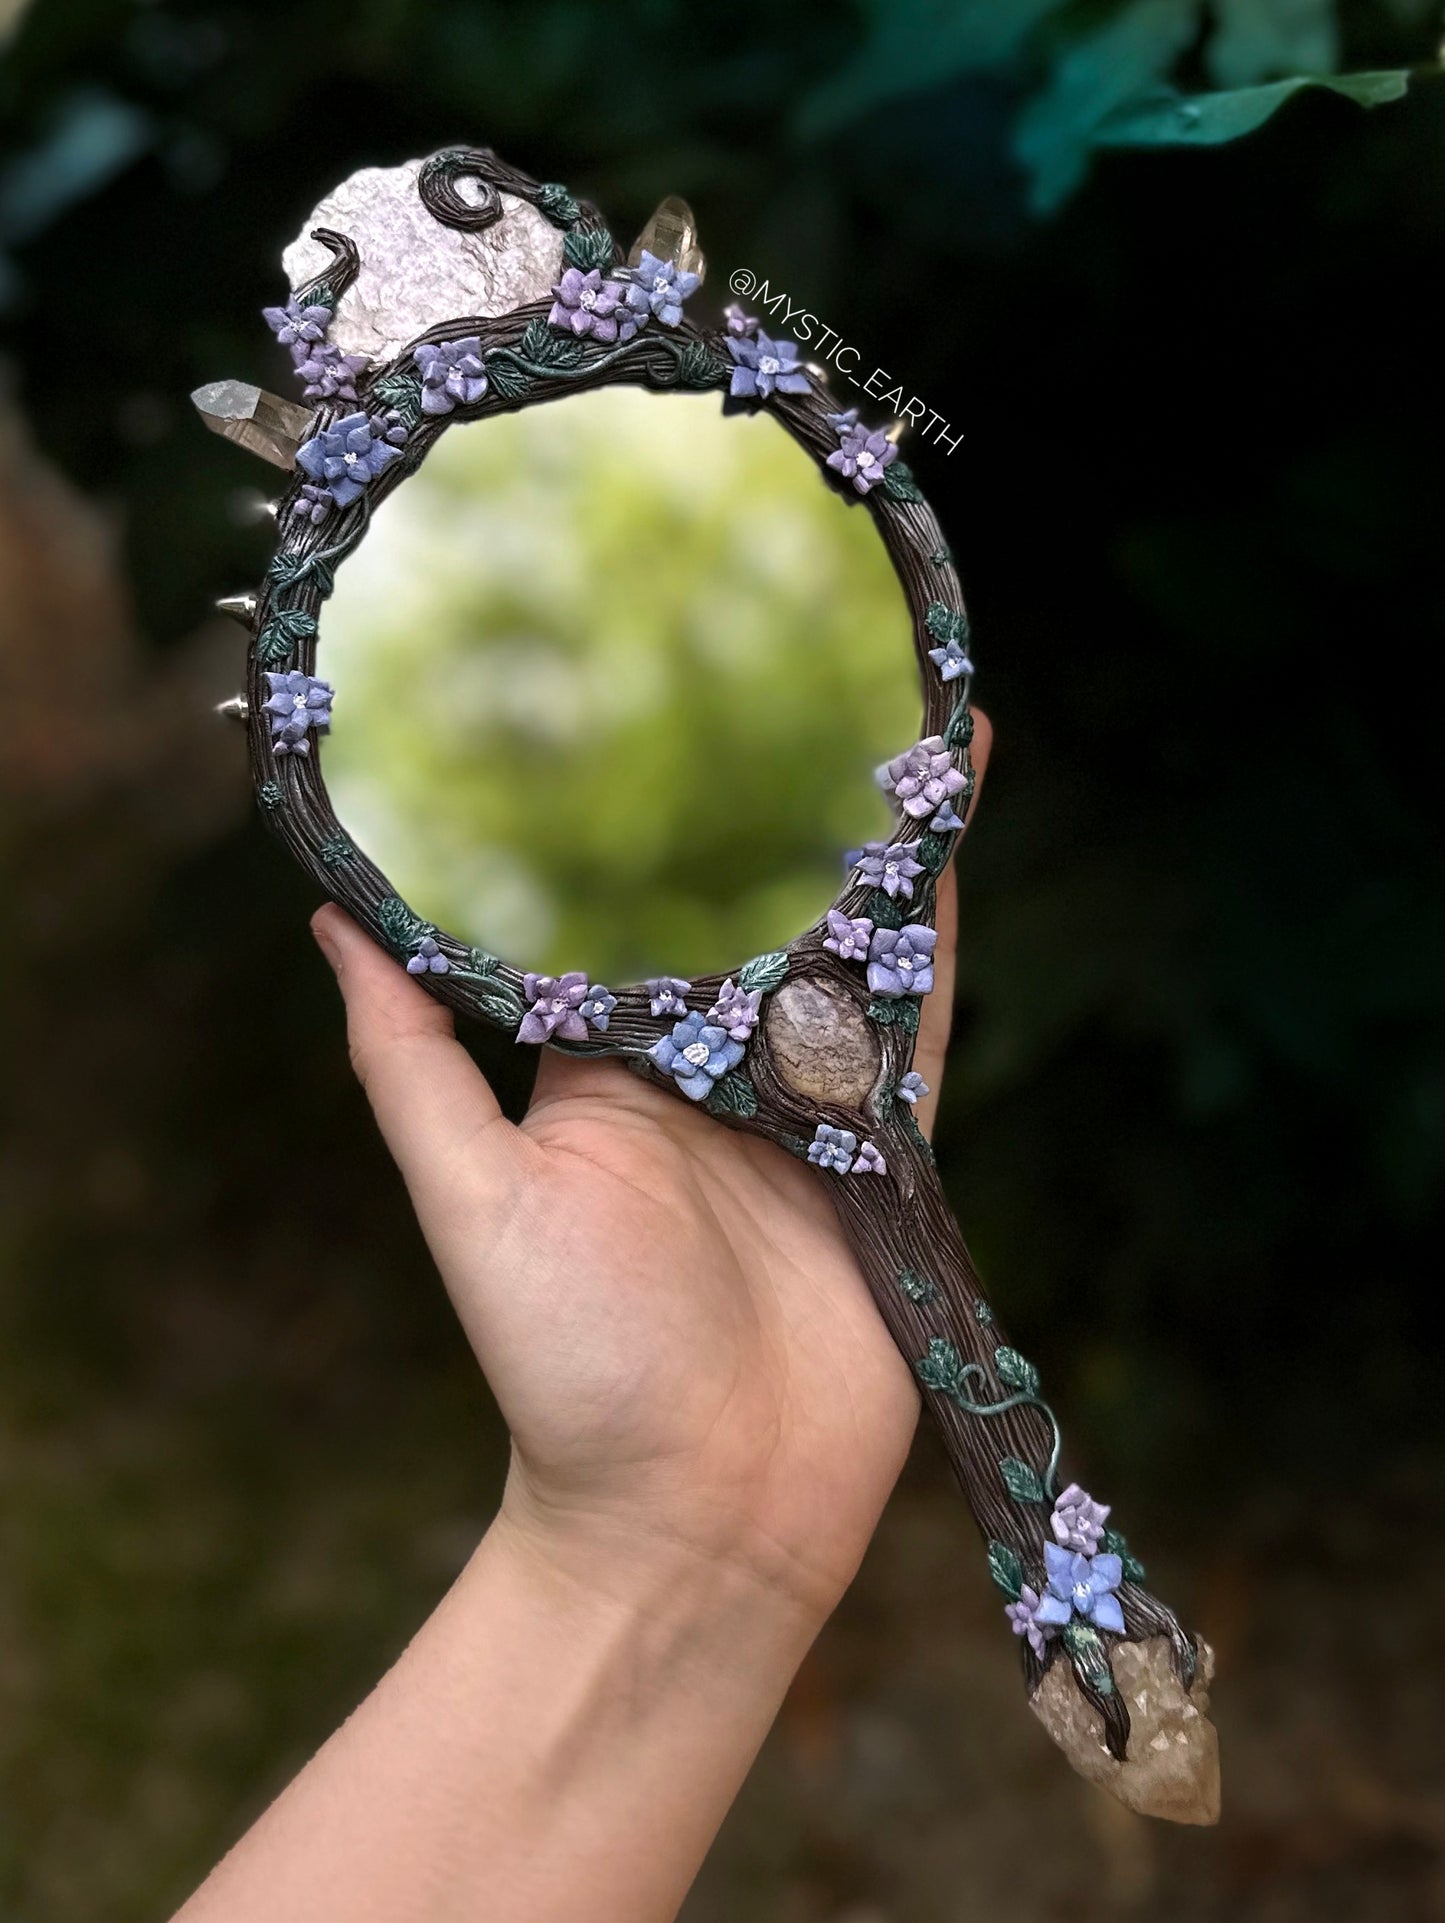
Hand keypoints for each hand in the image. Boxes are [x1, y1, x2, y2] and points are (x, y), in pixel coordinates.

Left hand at [311, 715, 989, 1629]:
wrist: (697, 1514)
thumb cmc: (565, 1371)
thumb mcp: (471, 1202)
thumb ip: (412, 1064)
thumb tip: (327, 920)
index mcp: (602, 1060)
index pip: (621, 899)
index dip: (637, 802)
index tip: (640, 687)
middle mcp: (702, 1062)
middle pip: (746, 899)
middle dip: (773, 790)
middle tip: (792, 651)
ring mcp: (798, 1098)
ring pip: (841, 937)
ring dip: (867, 834)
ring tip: (894, 705)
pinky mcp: (883, 1146)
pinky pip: (915, 1016)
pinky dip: (937, 929)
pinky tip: (951, 838)